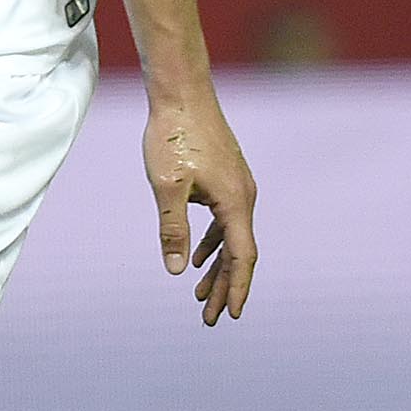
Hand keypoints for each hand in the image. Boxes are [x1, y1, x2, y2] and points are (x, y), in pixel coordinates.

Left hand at [143, 90, 258, 325]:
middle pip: (238, 253)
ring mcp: (237, 186)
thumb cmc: (173, 136)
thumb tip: (176, 270)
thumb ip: (173, 230)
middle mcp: (244, 196)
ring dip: (217, 267)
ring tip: (199, 295)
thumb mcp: (167, 187)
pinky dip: (213, 242)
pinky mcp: (226, 177)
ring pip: (231, 237)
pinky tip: (197, 255)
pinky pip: (225, 220)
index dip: (236, 288)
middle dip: (224, 286)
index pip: (242, 257)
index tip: (230, 316)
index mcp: (235, 202)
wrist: (182, 93)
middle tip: (209, 318)